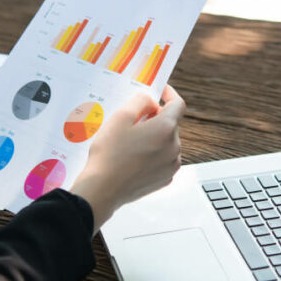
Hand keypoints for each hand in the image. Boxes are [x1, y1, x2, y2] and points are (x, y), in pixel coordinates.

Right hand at [70, 85, 185, 233]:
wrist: (103, 189)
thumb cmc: (109, 154)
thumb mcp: (120, 118)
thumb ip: (140, 101)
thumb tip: (150, 101)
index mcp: (166, 129)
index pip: (178, 104)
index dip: (169, 94)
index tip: (161, 91)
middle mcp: (174, 147)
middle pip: (171, 124)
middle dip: (156, 118)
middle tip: (134, 120)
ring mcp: (171, 165)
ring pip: (168, 142)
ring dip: (155, 137)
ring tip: (131, 142)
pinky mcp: (165, 178)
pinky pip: (164, 159)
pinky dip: (154, 154)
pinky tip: (134, 158)